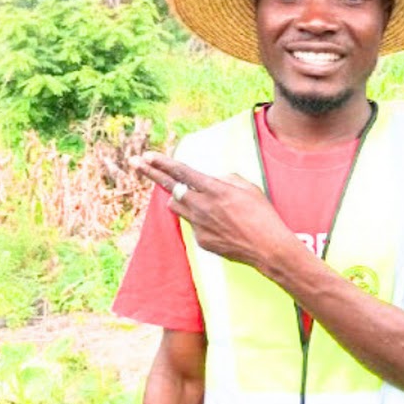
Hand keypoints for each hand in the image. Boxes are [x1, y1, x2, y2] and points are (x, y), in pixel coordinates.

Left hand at [130, 152, 298, 270]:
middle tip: (135, 162)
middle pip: (170, 187)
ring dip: (178, 197)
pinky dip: (200, 219)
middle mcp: (202, 206)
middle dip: (151, 173)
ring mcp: (199, 225)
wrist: (268, 248)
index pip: (182, 172)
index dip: (163, 162)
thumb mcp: (249, 187)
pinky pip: (193, 224)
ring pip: (176, 207)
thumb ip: (226, 179)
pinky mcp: (201, 240)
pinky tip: (221, 224)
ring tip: (189, 195)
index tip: (148, 155)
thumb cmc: (263, 216)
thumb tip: (212, 179)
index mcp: (215, 189)